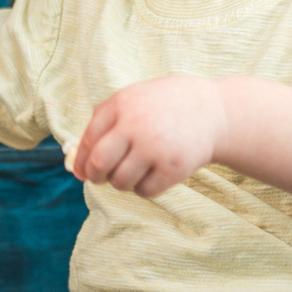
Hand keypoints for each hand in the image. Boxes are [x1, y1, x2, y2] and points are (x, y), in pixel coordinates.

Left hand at [72, 76, 228, 198]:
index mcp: (121, 104)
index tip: (82, 170)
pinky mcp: (175, 167)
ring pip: (120, 181)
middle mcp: (136, 125)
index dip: (81, 160)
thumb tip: (76, 168)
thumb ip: (104, 125)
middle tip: (100, 179)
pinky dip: (142, 188)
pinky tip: (151, 175)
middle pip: (99, 163)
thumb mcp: (133, 100)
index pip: (88, 140)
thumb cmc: (164, 107)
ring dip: (120, 183)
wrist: (216, 110)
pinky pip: (144, 190)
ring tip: (133, 171)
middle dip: (94, 176)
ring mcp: (156, 147)